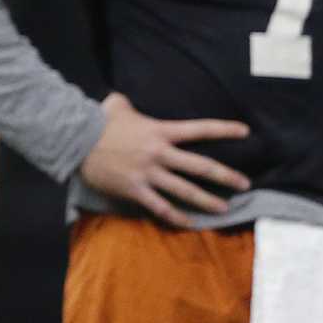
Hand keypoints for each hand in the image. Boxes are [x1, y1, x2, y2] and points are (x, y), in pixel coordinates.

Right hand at [78, 92, 250, 227]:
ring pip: (185, 191)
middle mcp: (159, 154)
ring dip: (207, 201)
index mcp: (160, 131)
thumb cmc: (99, 122)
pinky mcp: (136, 190)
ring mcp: (149, 174)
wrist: (77, 142)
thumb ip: (127, 103)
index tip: (245, 132)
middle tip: (245, 184)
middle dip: (225, 176)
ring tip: (224, 209)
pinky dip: (176, 217)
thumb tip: (122, 99)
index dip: (224, 129)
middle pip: (200, 166)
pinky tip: (189, 223)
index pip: (199, 129)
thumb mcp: (116, 105)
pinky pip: (160, 207)